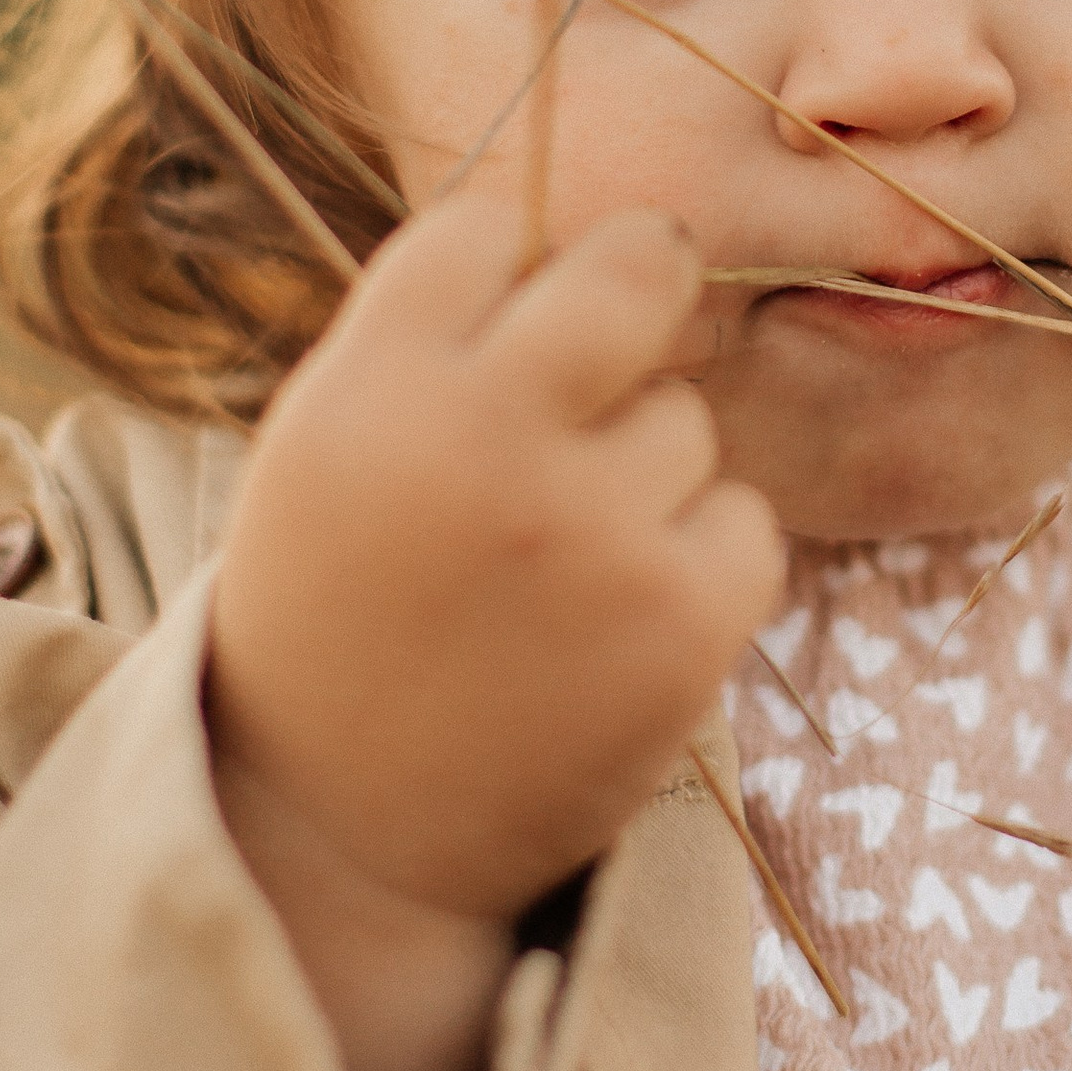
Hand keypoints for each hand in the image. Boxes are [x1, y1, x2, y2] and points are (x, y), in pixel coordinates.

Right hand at [204, 195, 781, 1070]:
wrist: (337, 840)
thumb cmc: (336, 618)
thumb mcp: (324, 450)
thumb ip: (429, 341)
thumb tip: (578, 244)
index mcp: (372, 388)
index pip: (486, 231)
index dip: (504, 274)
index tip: (503, 323)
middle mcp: (486, 440)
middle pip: (638, 266)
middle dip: (640, 287)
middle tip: (626, 333)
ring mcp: (594, 532)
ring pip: (687, 418)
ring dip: (646, 470)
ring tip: (559, 563)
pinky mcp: (683, 623)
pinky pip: (747, 522)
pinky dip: (701, 560)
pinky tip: (619, 616)